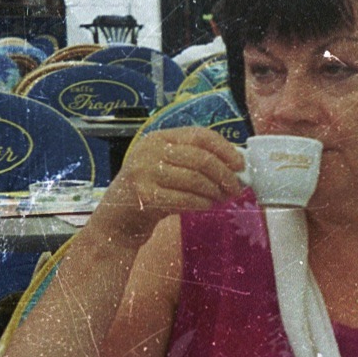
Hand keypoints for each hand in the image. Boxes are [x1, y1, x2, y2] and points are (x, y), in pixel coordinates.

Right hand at [90, 126, 244, 244]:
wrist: (117, 221)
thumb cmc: (150, 192)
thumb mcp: (166, 167)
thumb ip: (193, 161)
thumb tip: (234, 165)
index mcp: (158, 138)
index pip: (199, 135)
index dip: (224, 148)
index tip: (240, 164)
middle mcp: (149, 151)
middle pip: (200, 158)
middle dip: (224, 174)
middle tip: (236, 188)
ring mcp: (144, 172)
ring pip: (195, 180)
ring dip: (215, 192)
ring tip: (223, 199)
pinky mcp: (144, 196)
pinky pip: (185, 199)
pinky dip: (201, 204)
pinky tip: (207, 207)